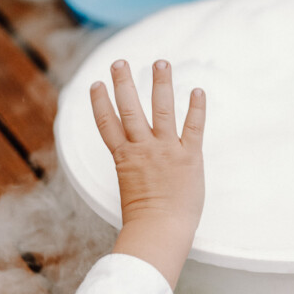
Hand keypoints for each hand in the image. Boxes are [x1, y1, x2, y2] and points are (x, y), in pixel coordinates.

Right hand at [90, 59, 205, 288]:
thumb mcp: (131, 190)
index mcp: (123, 158)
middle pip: (128, 108)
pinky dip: (196, 106)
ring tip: (160, 61)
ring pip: (160, 108)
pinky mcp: (189, 155)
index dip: (99, 102)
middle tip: (119, 62)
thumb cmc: (145, 221)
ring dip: (159, 83)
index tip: (96, 84)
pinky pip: (193, 125)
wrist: (159, 231)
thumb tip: (137, 170)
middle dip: (123, 83)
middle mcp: (142, 148)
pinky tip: (197, 89)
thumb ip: (134, 172)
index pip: (106, 124)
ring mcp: (165, 149)